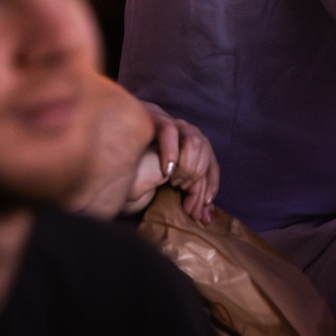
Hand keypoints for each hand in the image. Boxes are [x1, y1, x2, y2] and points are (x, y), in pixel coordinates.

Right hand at [147, 107, 220, 221]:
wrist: (123, 141)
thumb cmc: (148, 166)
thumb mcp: (173, 181)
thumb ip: (189, 193)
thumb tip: (205, 215)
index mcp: (195, 146)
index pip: (212, 164)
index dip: (212, 184)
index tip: (207, 204)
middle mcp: (188, 132)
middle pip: (206, 151)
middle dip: (197, 178)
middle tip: (182, 192)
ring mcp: (175, 124)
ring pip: (194, 141)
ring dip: (186, 165)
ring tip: (173, 181)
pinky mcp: (158, 120)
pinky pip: (168, 131)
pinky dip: (170, 151)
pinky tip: (167, 171)